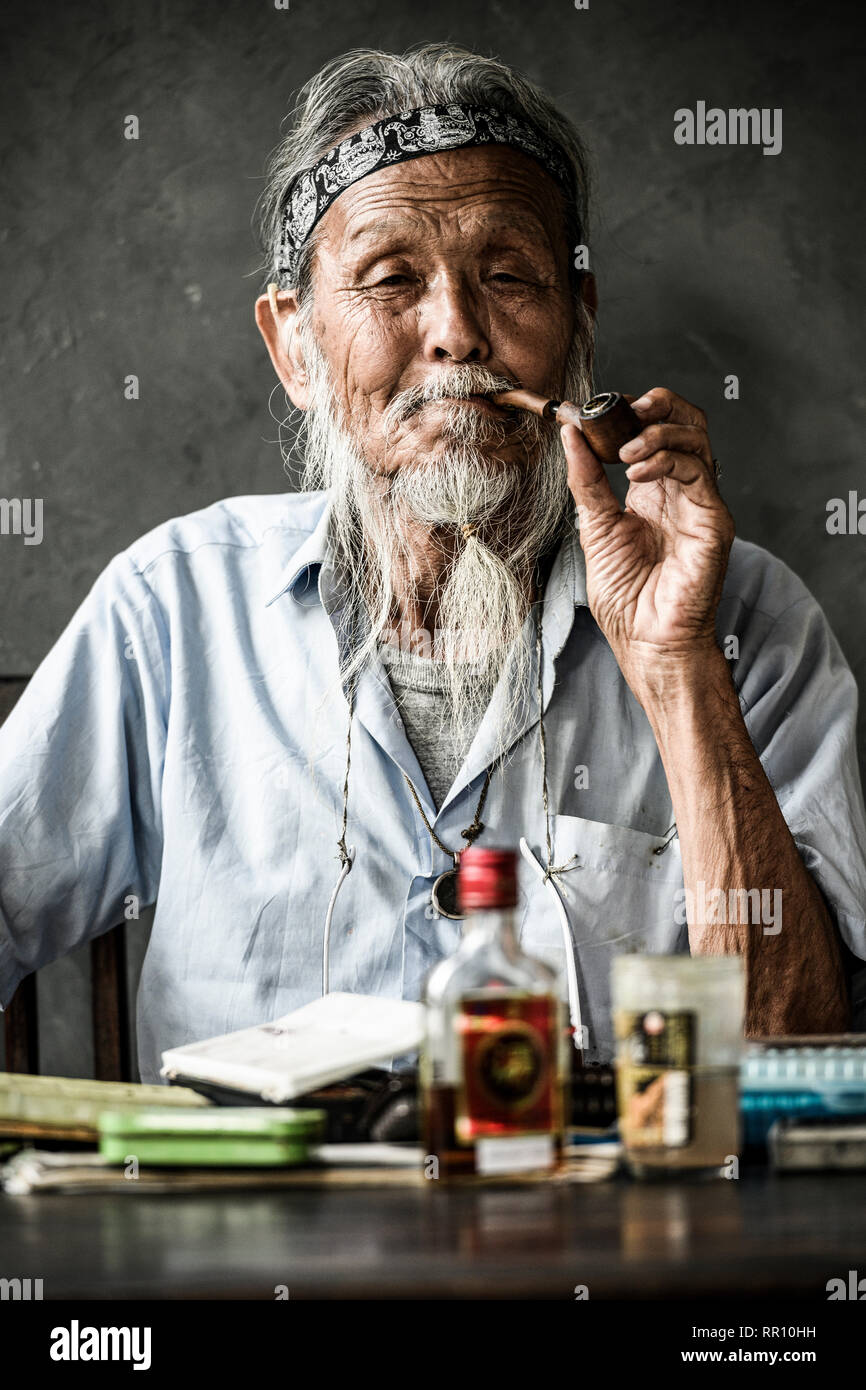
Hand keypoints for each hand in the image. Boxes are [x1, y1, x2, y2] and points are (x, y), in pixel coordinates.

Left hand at [560, 386, 733, 693]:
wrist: (646, 640)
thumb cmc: (626, 598)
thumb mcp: (595, 528)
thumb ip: (587, 482)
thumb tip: (570, 436)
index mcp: (653, 491)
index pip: (655, 431)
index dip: (631, 413)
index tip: (596, 411)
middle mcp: (681, 491)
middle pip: (685, 422)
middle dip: (658, 404)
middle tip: (624, 406)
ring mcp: (700, 503)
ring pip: (696, 438)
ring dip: (657, 432)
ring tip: (624, 451)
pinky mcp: (713, 520)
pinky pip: (698, 472)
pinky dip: (667, 460)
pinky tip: (637, 473)